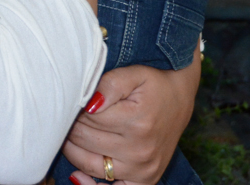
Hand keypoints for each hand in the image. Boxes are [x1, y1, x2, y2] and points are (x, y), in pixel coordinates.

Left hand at [63, 47, 200, 184]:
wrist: (179, 101)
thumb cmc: (154, 86)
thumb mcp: (134, 74)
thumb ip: (110, 84)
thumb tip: (90, 104)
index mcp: (137, 122)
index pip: (88, 118)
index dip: (76, 107)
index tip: (76, 101)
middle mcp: (140, 150)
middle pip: (86, 140)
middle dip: (72, 126)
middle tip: (70, 115)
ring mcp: (143, 170)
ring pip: (89, 164)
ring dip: (73, 149)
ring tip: (70, 134)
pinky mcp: (145, 180)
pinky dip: (90, 184)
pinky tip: (78, 175)